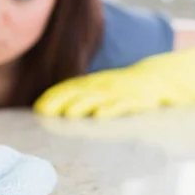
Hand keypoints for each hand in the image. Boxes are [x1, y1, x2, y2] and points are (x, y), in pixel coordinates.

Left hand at [33, 48, 194, 118]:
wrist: (156, 78)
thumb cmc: (118, 88)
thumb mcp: (95, 88)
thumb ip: (72, 95)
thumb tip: (41, 107)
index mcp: (91, 84)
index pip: (69, 88)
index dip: (53, 97)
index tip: (38, 108)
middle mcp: (102, 87)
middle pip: (80, 93)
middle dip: (63, 102)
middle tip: (47, 112)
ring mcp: (119, 93)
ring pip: (98, 99)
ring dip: (82, 105)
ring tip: (69, 113)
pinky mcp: (136, 101)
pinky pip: (123, 105)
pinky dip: (112, 109)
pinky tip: (100, 115)